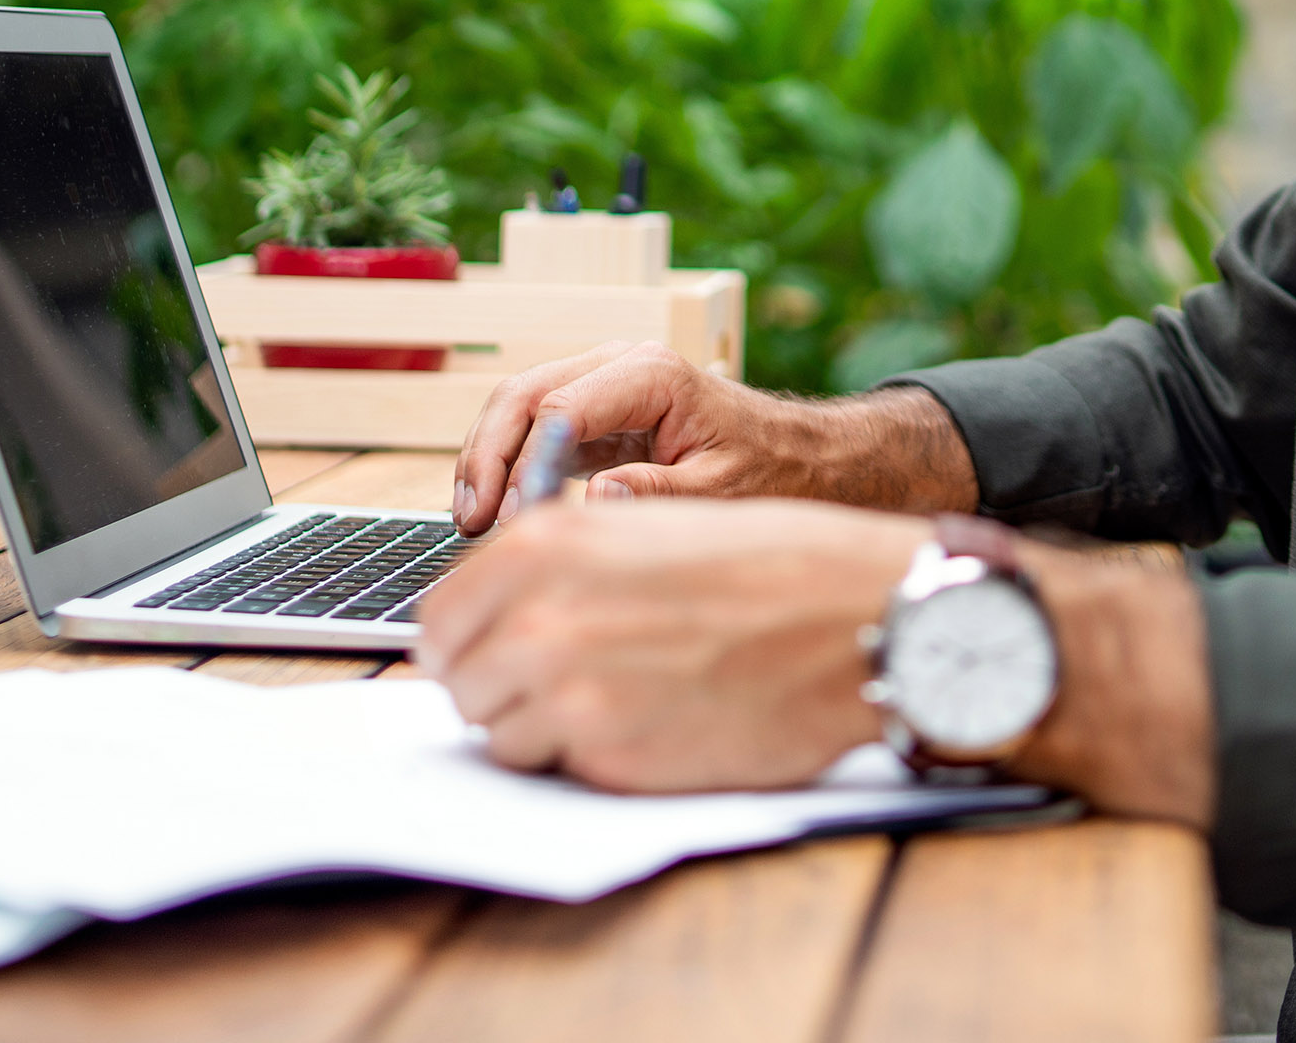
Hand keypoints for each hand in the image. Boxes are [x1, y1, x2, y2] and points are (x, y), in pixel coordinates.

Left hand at [415, 496, 921, 789]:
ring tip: (615, 698)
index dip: (467, 638)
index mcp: (543, 546)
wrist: (854, 617)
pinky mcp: (607, 756)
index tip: (490, 649)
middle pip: (460, 679)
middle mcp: (539, 616)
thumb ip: (560, 565)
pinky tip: (645, 722)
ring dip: (539, 725)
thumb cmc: (768, 568)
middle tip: (558, 682)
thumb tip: (496, 615)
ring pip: (497, 732)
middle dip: (499, 685)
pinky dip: (585, 756)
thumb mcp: (646, 528)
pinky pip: (554, 767)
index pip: (441, 615)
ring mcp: (568, 691)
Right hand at [447, 342, 976, 531]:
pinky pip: (535, 426)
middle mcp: (622, 365)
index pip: (559, 407)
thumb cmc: (772, 470)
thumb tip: (595, 501)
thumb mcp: (724, 492)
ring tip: (471, 522)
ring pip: (519, 406)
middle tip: (471, 524)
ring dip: (487, 457)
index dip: (520, 463)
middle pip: (524, 395)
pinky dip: (508, 462)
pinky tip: (495, 511)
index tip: (504, 521)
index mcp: (652, 376)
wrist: (803, 457)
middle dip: (487, 455)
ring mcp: (605, 383)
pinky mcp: (599, 410)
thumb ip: (661, 496)